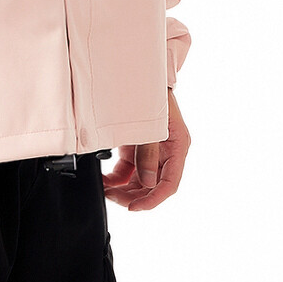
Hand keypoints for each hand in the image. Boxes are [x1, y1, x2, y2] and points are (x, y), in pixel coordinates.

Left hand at [102, 88, 189, 210]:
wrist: (139, 74)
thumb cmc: (150, 93)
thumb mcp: (150, 125)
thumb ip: (148, 154)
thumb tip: (147, 183)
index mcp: (178, 147)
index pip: (169, 184)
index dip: (152, 199)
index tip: (134, 207)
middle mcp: (167, 153)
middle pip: (153, 186)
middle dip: (133, 195)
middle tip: (113, 197)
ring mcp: (152, 151)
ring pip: (139, 181)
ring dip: (123, 189)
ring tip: (106, 190)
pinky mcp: (137, 148)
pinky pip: (129, 171)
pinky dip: (117, 178)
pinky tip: (105, 180)